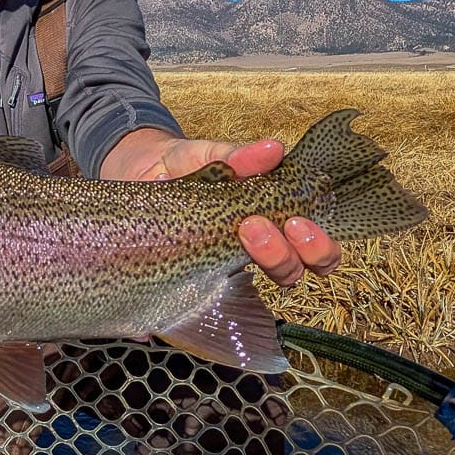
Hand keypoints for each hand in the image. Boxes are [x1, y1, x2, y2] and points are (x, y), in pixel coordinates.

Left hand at [103, 128, 341, 286]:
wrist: (138, 172)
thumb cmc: (184, 164)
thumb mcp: (210, 155)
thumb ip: (240, 157)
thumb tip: (275, 149)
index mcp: (270, 222)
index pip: (314, 249)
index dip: (317, 245)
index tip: (294, 221)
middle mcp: (252, 251)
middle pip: (294, 272)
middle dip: (287, 255)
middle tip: (256, 227)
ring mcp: (219, 268)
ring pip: (256, 291)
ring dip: (259, 263)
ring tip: (241, 233)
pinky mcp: (184, 280)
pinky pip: (193, 306)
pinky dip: (190, 303)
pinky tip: (187, 280)